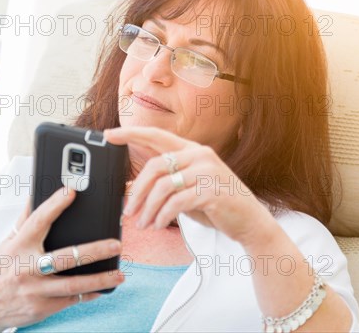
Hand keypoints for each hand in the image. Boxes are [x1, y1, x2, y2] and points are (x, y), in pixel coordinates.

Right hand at [0, 187, 123, 331]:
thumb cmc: (0, 269)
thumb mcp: (7, 243)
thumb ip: (24, 221)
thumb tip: (34, 194)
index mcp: (18, 246)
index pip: (37, 221)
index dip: (54, 205)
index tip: (71, 192)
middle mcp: (26, 268)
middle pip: (65, 257)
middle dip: (94, 251)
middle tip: (116, 244)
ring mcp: (35, 290)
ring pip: (73, 285)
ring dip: (100, 279)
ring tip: (119, 273)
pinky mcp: (41, 308)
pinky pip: (71, 300)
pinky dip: (89, 294)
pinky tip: (104, 288)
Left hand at [104, 126, 278, 247]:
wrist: (249, 221)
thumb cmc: (214, 204)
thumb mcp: (186, 189)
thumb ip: (163, 183)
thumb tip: (130, 188)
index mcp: (192, 150)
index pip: (156, 135)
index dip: (131, 134)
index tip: (109, 135)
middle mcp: (200, 155)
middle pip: (155, 166)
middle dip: (137, 191)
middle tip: (128, 211)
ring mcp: (207, 172)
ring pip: (163, 187)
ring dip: (148, 209)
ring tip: (143, 224)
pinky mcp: (212, 191)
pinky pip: (176, 203)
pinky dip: (162, 216)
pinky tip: (158, 225)